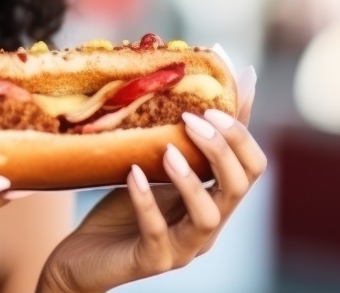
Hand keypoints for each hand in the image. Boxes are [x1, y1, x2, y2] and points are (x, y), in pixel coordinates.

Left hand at [38, 68, 264, 292]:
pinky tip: (133, 174)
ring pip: (208, 216)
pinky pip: (157, 233)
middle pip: (239, 187)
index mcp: (215, 200)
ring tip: (167, 150)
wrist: (85, 256)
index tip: (211, 105)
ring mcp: (183, 248)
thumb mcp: (157, 165)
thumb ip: (185, 135)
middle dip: (221, 149)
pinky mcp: (152, 261)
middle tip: (191, 119)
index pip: (253, 167)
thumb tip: (220, 77)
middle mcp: (208, 227)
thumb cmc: (124, 207)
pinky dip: (146, 201)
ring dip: (191, 179)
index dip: (240, 135)